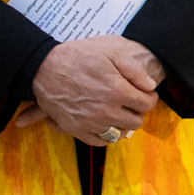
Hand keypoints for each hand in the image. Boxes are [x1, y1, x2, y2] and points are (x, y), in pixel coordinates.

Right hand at [14, 36, 164, 145]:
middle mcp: (105, 111)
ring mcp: (90, 122)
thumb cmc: (78, 57)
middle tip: (133, 103)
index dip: (150, 98)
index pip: (146, 104)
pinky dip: (106, 136)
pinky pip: (99, 141)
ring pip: (119, 133)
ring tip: (121, 113)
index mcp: (117, 91)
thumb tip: (150, 86)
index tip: (146, 94)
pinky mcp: (75, 129)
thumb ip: (135, 70)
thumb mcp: (110, 53)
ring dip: (123, 124)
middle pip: (135, 121)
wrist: (43, 67)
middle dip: (138, 111)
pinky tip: (107, 125)